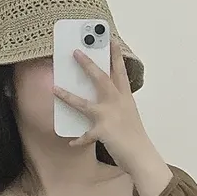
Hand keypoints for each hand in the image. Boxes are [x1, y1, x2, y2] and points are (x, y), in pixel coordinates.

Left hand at [54, 38, 152, 172]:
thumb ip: (116, 104)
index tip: (110, 40)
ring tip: (55, 89)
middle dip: (88, 65)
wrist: (142, 156)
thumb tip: (100, 98)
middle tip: (76, 52)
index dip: (115, 55)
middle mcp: (118, 103)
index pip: (120, 72)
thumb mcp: (128, 114)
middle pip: (101, 79)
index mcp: (125, 98)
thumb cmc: (134, 136)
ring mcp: (110, 116)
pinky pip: (86, 135)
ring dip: (68, 96)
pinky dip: (79, 139)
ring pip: (85, 103)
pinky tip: (71, 142)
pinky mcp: (104, 131)